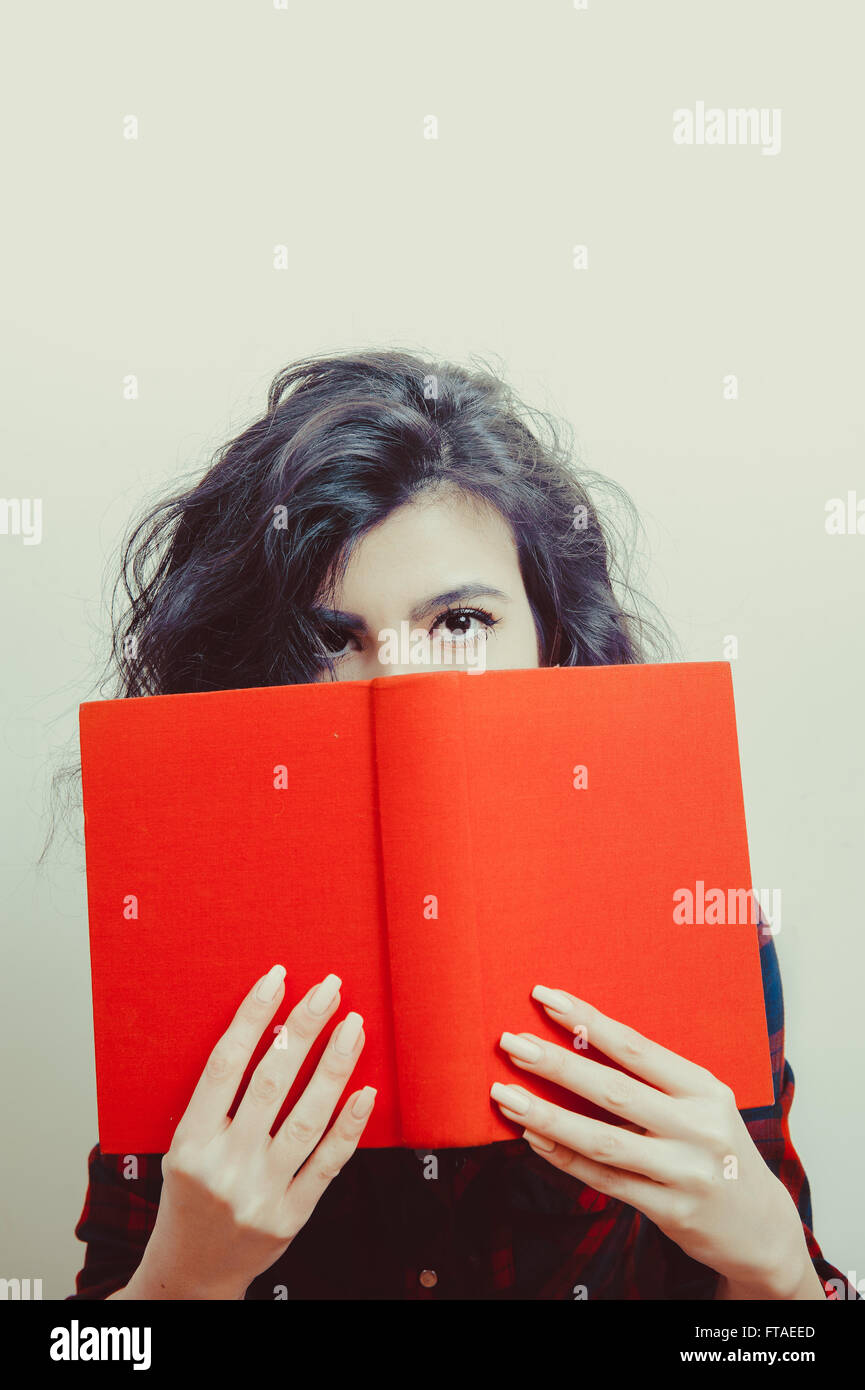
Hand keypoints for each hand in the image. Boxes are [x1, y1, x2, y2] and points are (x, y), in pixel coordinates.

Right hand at [127, 964, 374, 1299]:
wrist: (192, 1273)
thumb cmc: (190, 1196)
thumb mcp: (184, 1147)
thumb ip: (219, 1101)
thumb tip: (274, 1031)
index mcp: (190, 1142)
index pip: (225, 1064)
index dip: (252, 1015)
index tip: (278, 977)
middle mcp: (224, 1165)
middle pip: (272, 1081)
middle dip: (304, 1027)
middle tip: (330, 988)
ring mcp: (260, 1193)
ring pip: (306, 1118)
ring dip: (335, 1066)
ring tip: (354, 1026)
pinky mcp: (291, 1217)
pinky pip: (328, 1164)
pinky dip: (349, 1126)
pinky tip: (366, 1091)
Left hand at [492, 986, 814, 1297]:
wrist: (761, 1227)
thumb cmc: (716, 1149)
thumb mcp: (701, 1104)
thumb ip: (652, 1080)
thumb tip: (575, 1042)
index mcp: (704, 1089)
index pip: (635, 1047)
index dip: (586, 1020)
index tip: (544, 996)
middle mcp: (698, 1127)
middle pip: (613, 1090)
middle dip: (556, 1063)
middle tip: (510, 1043)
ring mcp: (685, 1173)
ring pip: (602, 1140)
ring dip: (547, 1115)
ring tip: (505, 1095)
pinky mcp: (671, 1212)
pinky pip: (605, 1181)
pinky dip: (564, 1158)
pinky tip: (533, 1137)